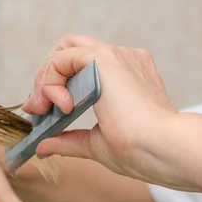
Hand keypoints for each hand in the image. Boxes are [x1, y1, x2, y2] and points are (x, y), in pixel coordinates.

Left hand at [23, 34, 180, 186]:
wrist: (164, 150)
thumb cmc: (142, 152)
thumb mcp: (96, 145)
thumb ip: (69, 140)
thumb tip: (43, 147)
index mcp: (126, 77)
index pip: (81, 66)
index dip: (55, 86)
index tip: (42, 114)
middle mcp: (122, 60)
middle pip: (69, 50)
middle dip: (46, 77)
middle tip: (37, 108)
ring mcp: (116, 56)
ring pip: (64, 50)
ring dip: (46, 79)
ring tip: (44, 108)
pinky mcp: (105, 58)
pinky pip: (62, 58)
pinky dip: (51, 80)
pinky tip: (62, 105)